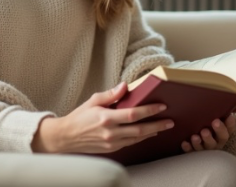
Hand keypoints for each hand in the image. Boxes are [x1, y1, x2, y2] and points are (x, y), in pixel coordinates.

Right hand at [31, 82, 173, 153]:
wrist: (66, 137)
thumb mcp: (93, 101)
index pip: (133, 114)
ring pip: (137, 139)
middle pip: (140, 130)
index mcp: (106, 118)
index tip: (161, 106)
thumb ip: (111, 94)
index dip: (149, 110)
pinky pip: (130, 143)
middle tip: (170, 121)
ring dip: (152, 133)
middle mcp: (110, 133)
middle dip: (157, 125)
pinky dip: (141, 138)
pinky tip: (148, 133)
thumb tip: (126, 85)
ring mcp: (111, 143)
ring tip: (163, 127)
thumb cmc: (79, 117)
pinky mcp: (111, 149)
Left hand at [180, 103, 235, 152]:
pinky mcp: (193, 151)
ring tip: (196, 135)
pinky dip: (188, 147)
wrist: (190, 128)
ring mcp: (205, 147)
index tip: (229, 116)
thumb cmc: (208, 120)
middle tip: (214, 122)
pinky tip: (184, 142)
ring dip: (201, 142)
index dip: (230, 124)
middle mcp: (216, 141)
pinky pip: (191, 151)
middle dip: (218, 131)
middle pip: (221, 139)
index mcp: (223, 132)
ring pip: (206, 147)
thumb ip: (232, 109)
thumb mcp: (219, 114)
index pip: (230, 129)